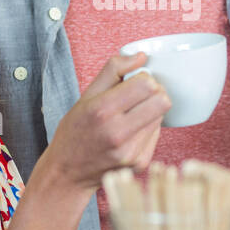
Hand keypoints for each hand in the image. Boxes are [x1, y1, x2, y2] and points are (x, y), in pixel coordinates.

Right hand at [45, 52, 169, 191]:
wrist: (67, 173)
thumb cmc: (75, 131)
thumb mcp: (86, 96)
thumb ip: (113, 70)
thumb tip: (141, 56)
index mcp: (102, 111)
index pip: (146, 84)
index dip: (143, 78)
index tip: (134, 82)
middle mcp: (118, 133)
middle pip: (162, 100)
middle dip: (154, 93)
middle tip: (139, 96)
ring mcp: (130, 152)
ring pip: (162, 117)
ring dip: (150, 111)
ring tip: (130, 116)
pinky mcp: (139, 163)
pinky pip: (157, 134)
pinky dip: (147, 129)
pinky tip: (130, 133)